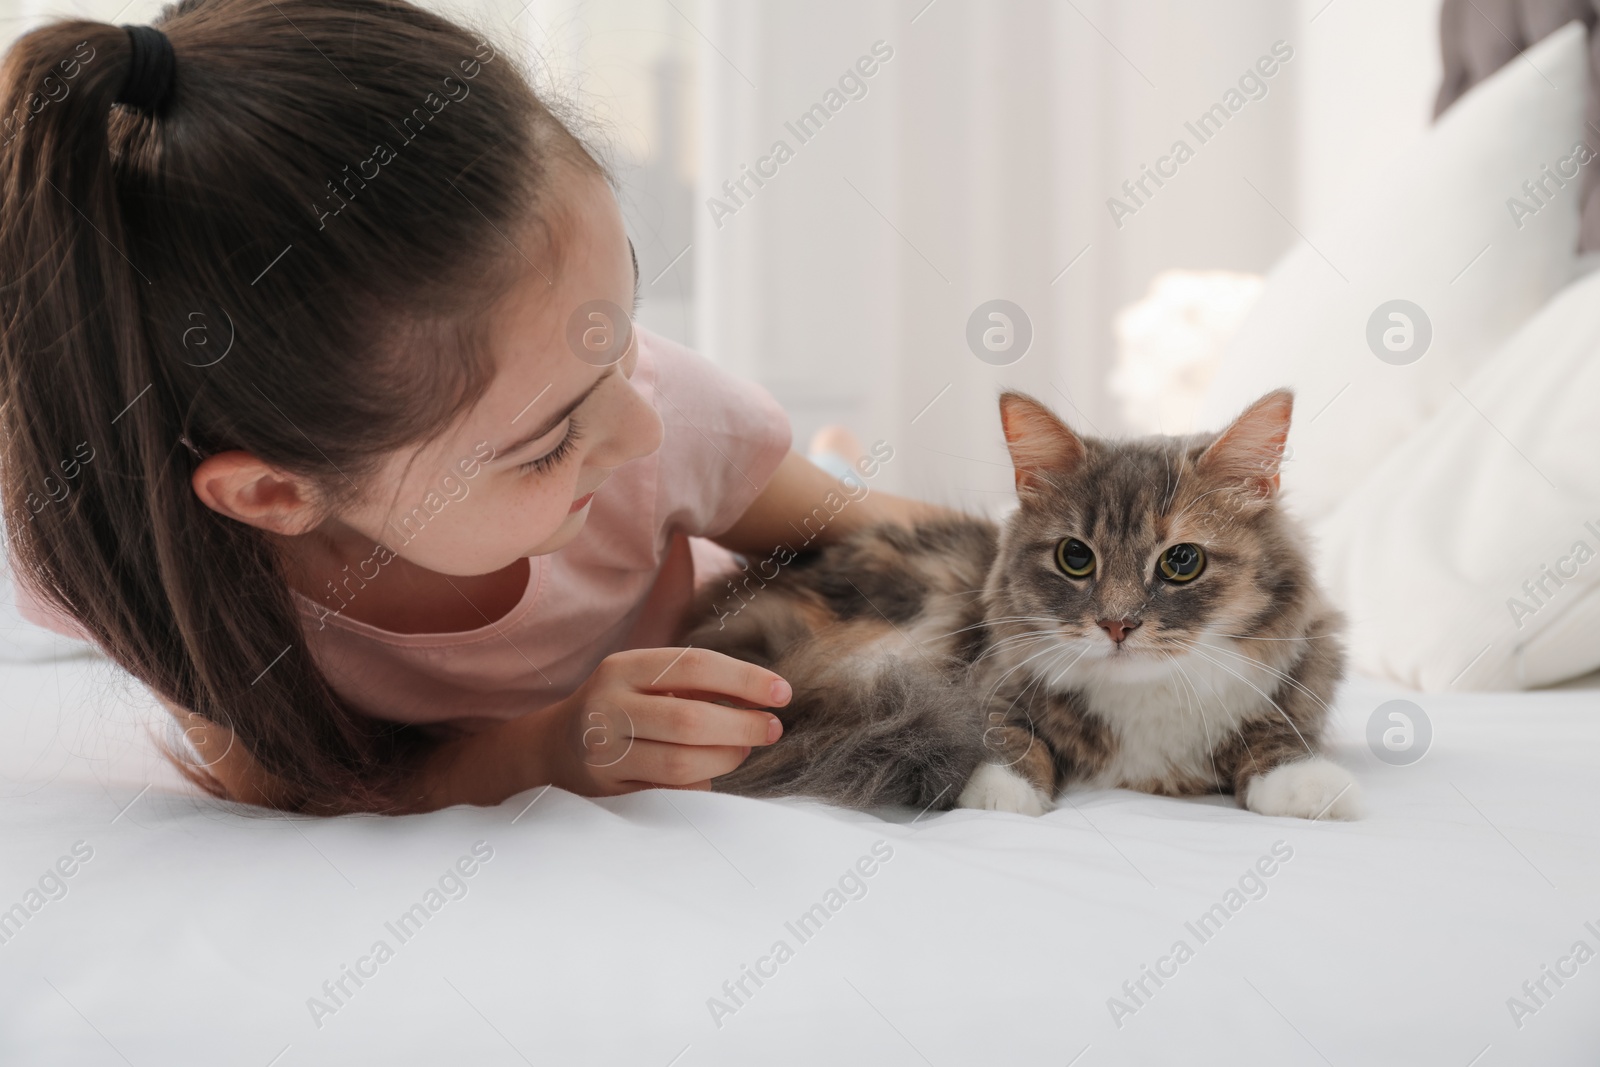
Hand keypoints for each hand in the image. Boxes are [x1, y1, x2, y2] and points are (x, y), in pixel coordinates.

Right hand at [547, 647, 789, 795]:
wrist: (554, 746)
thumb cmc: (621, 707)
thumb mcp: (648, 683)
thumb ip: (698, 685)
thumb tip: (765, 696)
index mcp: (623, 667)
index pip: (695, 665)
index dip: (746, 679)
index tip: (783, 693)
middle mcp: (607, 705)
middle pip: (690, 718)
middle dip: (742, 725)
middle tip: (771, 729)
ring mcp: (603, 750)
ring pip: (680, 761)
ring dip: (726, 758)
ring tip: (742, 750)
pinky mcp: (607, 786)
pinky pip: (669, 789)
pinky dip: (700, 781)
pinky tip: (708, 772)